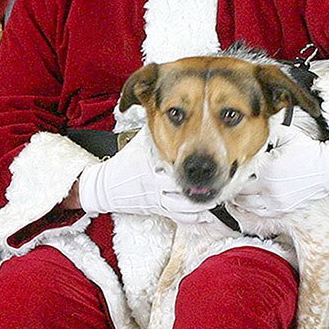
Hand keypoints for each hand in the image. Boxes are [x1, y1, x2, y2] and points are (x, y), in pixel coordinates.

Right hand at [76, 138, 216, 224]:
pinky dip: (195, 216)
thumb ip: (156, 130)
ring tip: (218, 197)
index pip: (175, 159)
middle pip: (183, 183)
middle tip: (222, 180)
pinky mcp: (157, 209)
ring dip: (202, 201)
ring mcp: (155, 197)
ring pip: (184, 203)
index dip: (194, 160)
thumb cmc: (125, 163)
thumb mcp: (138, 143)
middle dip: (203, 182)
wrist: (105, 187)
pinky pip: (179, 216)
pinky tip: (207, 214)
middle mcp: (153, 181)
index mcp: (149, 162)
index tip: (211, 158)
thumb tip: (169, 112)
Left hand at [235, 125, 328, 216]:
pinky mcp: (282, 209)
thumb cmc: (310, 152)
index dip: (235, 167)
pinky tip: (249, 201)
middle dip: (236, 182)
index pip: (240, 170)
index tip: (233, 164)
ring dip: (240, 196)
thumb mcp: (287, 135)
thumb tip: (253, 129)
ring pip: (245, 204)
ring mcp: (275, 201)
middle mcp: (269, 187)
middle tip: (233, 177)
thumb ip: (268, 132)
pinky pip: (259, 213)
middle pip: (239, 189)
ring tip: (239, 188)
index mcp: (268, 168)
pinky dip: (251, 207)